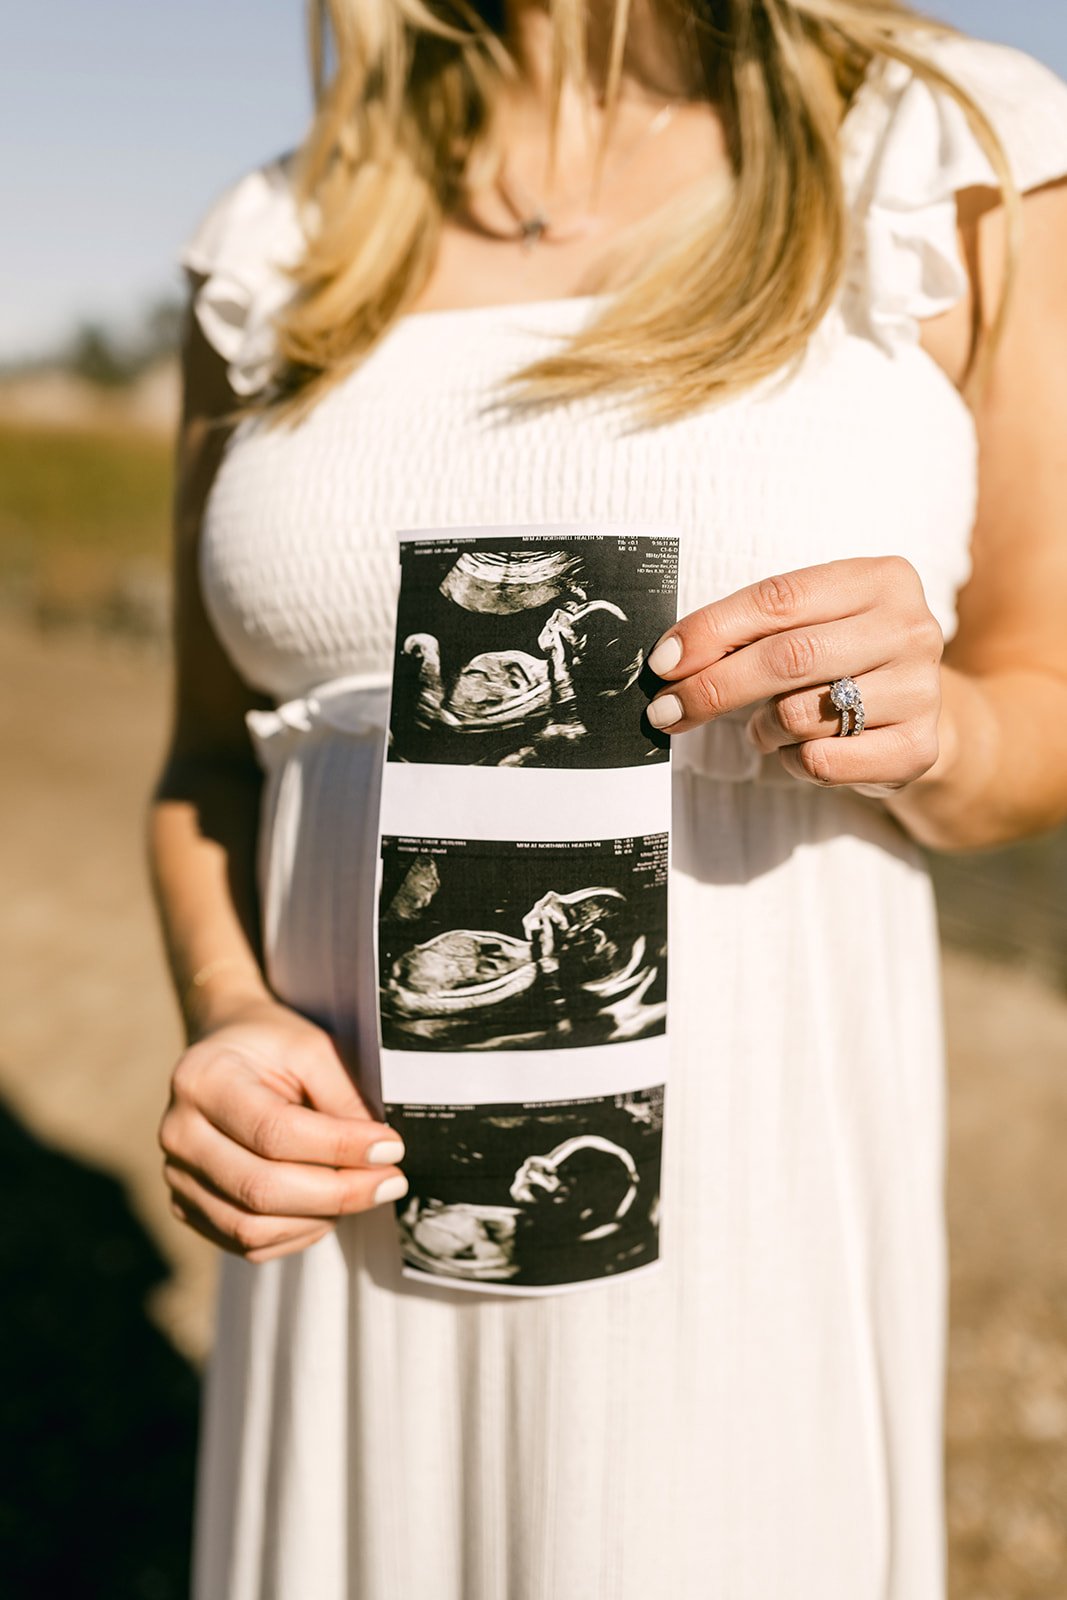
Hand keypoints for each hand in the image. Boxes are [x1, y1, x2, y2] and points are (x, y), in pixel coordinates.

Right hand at [159, 997, 406, 1262]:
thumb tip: (379, 1155)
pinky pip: (248, 1244)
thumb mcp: (313, 1048)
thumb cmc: (274, 1047)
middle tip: (391, 1181)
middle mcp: (178, 1133)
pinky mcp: (188, 1207)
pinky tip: (327, 1206)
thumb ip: (342, 1097)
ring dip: (320, 1218)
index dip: (339, 1147)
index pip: (274, 1131)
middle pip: (260, 1189)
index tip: (391, 1148)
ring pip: (253, 1228)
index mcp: (202, 1080)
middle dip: (338, 1193)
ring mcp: (177, 1176)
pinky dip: (298, 1233)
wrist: (229, 1051)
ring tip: (361, 1190)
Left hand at [646, 557, 944, 793]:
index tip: (663, 662)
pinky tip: (802, 750)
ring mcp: (922, 690)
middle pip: (787, 658)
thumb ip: (751, 629)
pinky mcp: (919, 748)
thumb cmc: (842, 659)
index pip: (779, 599)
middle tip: (668, 709)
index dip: (712, 630)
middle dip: (714, 688)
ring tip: (769, 725)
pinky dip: (793, 762)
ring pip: (802, 715)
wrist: (915, 713)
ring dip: (762, 728)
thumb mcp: (809, 624)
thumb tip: (671, 659)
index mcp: (881, 579)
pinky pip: (823, 761)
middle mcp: (910, 629)